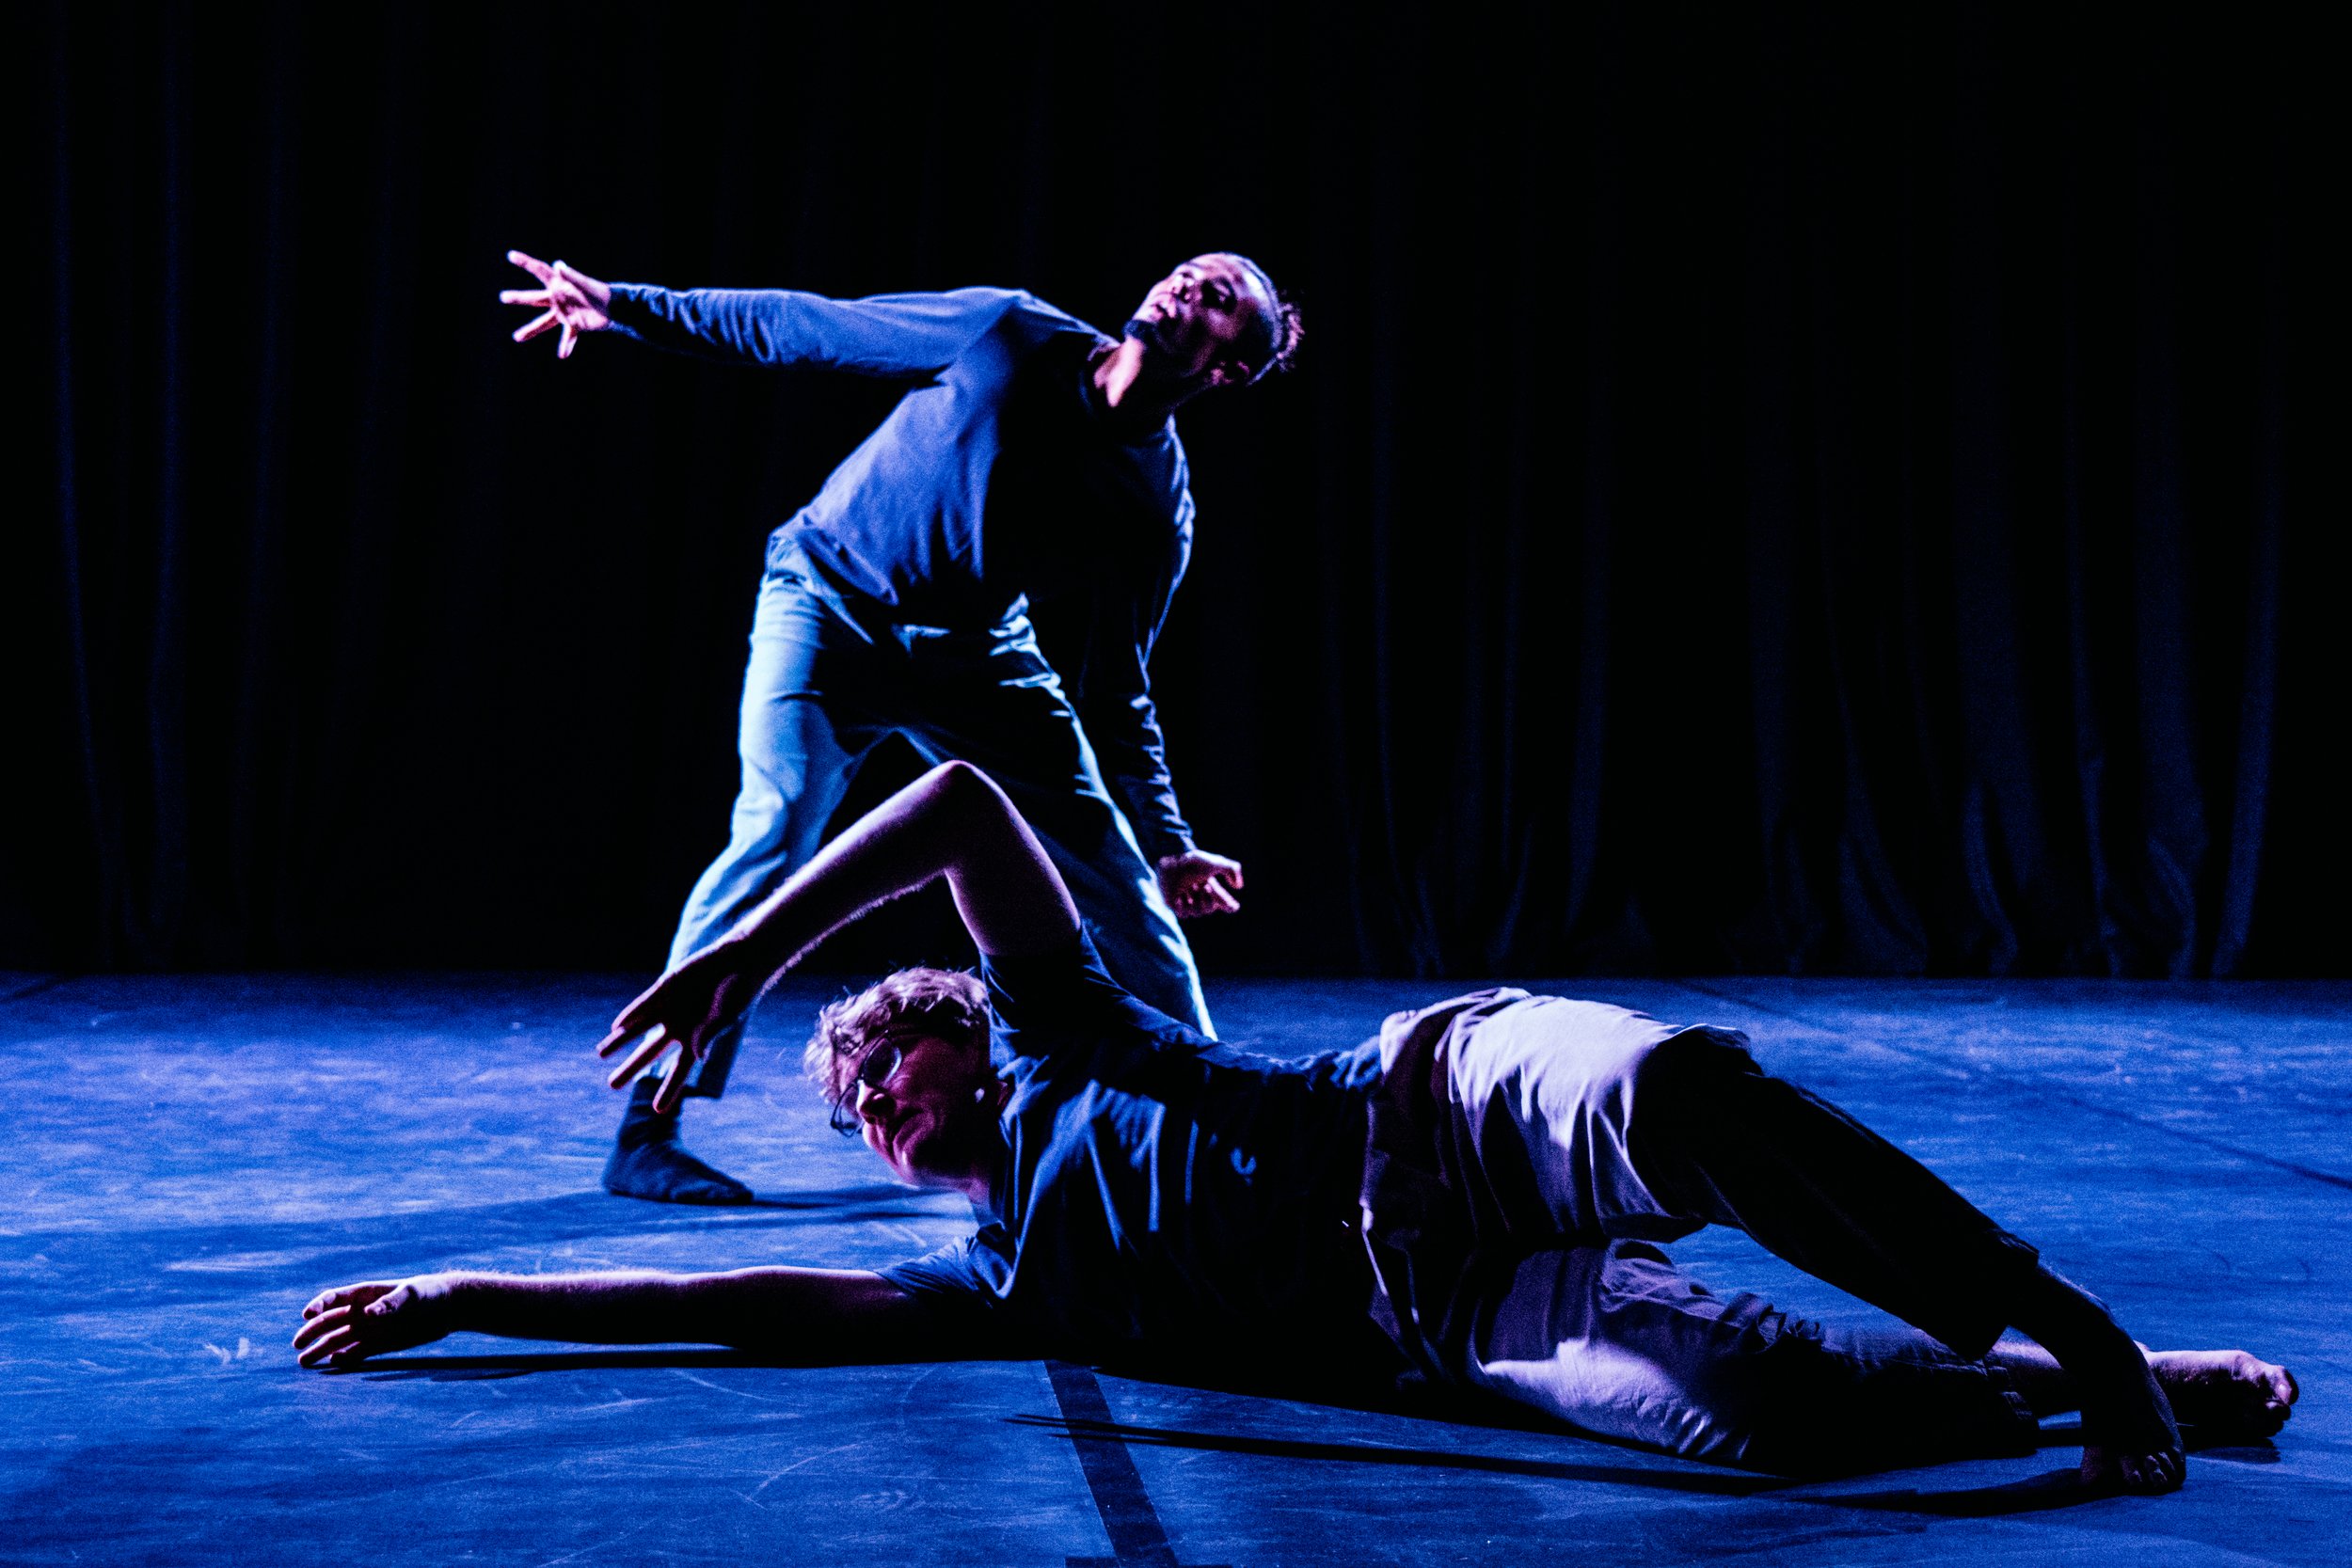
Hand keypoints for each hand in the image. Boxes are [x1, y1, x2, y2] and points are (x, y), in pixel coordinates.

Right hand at [293, 1277, 454, 1367]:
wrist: (448, 1309)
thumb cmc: (429, 1294)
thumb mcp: (411, 1294)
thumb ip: (390, 1303)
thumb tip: (369, 1313)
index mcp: (365, 1294)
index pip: (333, 1299)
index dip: (318, 1306)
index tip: (307, 1315)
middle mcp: (362, 1312)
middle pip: (329, 1322)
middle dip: (311, 1332)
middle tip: (296, 1346)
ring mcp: (369, 1329)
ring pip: (337, 1340)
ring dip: (321, 1349)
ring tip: (304, 1362)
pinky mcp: (379, 1344)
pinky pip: (355, 1353)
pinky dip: (343, 1358)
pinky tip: (333, 1364)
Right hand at [500, 249, 613, 358]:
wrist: (616, 308)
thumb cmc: (600, 292)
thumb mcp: (584, 284)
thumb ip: (571, 275)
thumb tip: (557, 264)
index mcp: (559, 284)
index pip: (539, 270)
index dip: (525, 262)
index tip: (510, 255)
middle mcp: (558, 298)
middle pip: (534, 298)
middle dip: (518, 298)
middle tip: (502, 297)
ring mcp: (565, 312)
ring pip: (544, 323)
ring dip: (530, 330)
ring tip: (516, 338)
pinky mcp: (575, 325)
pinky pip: (568, 337)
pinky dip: (566, 345)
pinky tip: (563, 355)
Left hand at [595, 938, 770, 1111]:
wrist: (738, 961)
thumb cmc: (738, 993)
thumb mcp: (726, 1018)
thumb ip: (709, 1035)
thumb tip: (696, 1056)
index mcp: (697, 1041)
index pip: (679, 1071)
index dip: (669, 1090)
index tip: (658, 1110)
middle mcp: (678, 1028)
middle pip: (649, 1053)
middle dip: (630, 1068)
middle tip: (612, 1085)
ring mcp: (669, 1009)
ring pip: (638, 1029)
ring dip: (619, 1041)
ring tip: (600, 1054)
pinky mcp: (664, 989)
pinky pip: (643, 1005)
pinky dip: (631, 1015)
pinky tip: (617, 1027)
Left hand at [1158, 849, 1242, 918]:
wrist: (1173, 861)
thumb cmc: (1194, 861)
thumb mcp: (1217, 862)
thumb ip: (1232, 870)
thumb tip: (1238, 886)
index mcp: (1209, 886)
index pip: (1222, 901)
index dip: (1229, 906)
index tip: (1234, 906)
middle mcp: (1198, 894)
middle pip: (1210, 908)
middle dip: (1209, 898)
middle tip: (1205, 886)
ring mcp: (1185, 899)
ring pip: (1197, 912)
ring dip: (1197, 900)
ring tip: (1191, 886)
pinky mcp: (1173, 903)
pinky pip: (1182, 914)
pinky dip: (1183, 907)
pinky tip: (1180, 897)